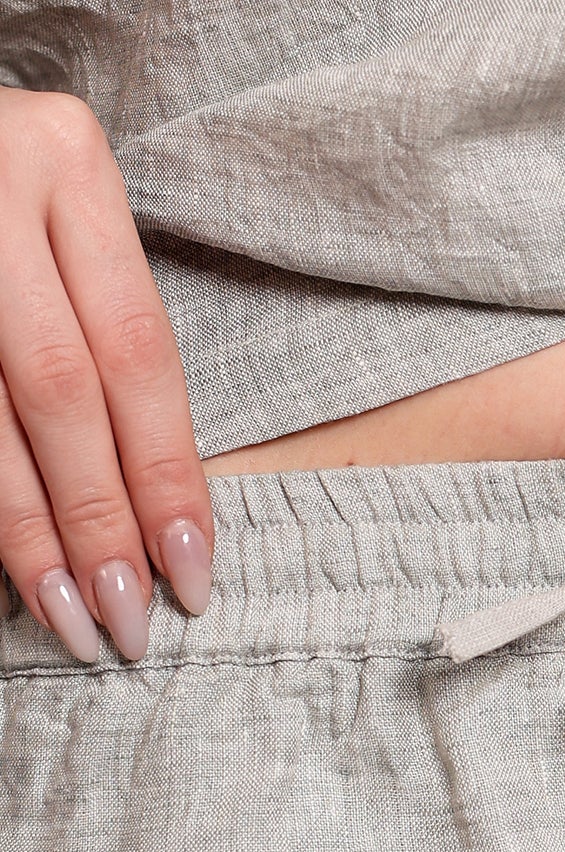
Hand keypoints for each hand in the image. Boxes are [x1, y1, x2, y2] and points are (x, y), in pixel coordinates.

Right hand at [0, 88, 211, 661]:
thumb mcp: (66, 226)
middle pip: (65, 392)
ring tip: (70, 618)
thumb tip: (157, 512)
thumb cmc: (6, 199)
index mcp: (69, 165)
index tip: (193, 574)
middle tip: (130, 621)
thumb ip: (105, 337)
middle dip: (100, 520)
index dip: (168, 476)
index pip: (140, 356)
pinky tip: (11, 570)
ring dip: (31, 534)